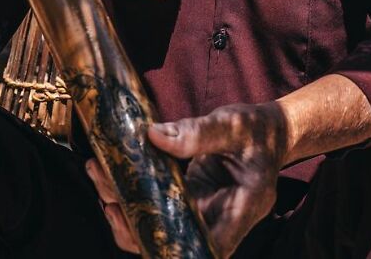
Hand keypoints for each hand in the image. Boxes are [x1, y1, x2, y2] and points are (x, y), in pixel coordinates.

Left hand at [86, 102, 286, 256]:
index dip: (174, 250)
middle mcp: (220, 220)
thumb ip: (199, 132)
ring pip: (162, 226)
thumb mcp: (233, 125)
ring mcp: (203, 211)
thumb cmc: (258, 130)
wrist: (270, 131)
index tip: (143, 232)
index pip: (210, 247)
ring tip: (100, 179)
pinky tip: (112, 175)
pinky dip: (135, 194)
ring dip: (128, 210)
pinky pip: (159, 206)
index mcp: (242, 209)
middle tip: (108, 200)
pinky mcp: (189, 199)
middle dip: (136, 227)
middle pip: (176, 240)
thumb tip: (154, 136)